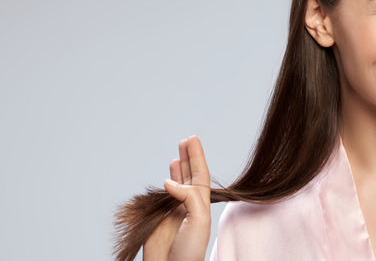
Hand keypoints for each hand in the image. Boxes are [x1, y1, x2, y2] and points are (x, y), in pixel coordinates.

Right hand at [143, 136, 211, 260]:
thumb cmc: (190, 250)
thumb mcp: (199, 220)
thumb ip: (189, 196)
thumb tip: (170, 180)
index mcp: (201, 204)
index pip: (200, 174)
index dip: (197, 156)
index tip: (193, 139)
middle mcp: (189, 205)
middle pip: (191, 175)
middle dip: (189, 157)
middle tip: (187, 140)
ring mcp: (174, 210)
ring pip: (178, 183)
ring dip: (179, 167)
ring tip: (179, 152)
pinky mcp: (159, 217)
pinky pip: (163, 195)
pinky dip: (166, 182)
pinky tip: (168, 173)